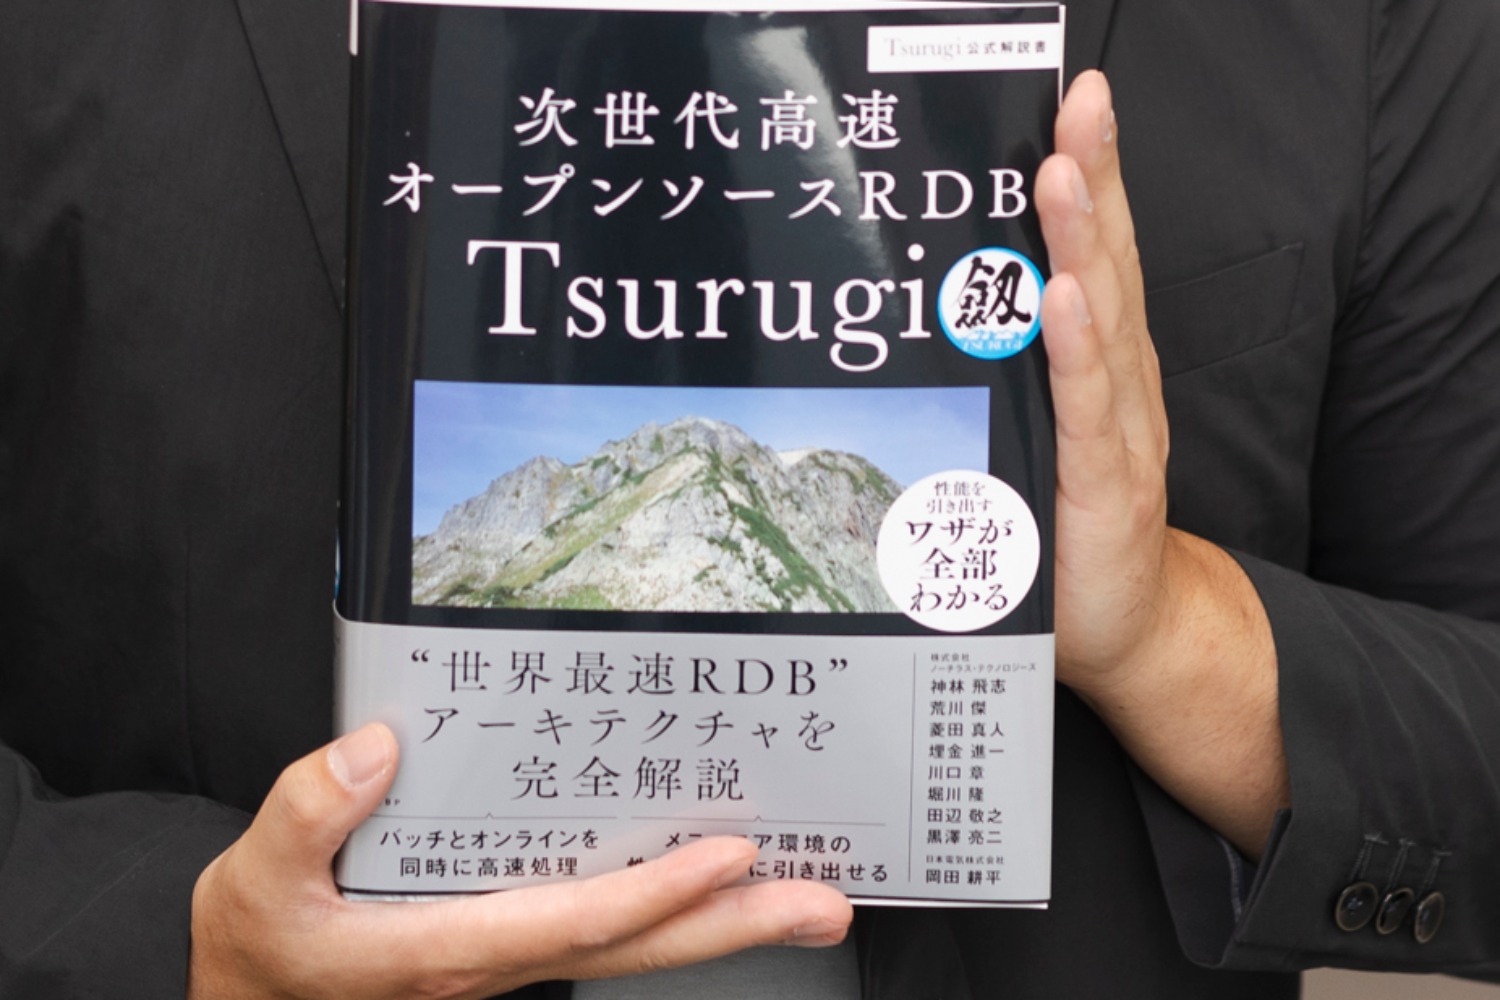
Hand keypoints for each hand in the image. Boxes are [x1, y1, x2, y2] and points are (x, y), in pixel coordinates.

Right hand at [189, 723, 850, 998]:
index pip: (574, 921)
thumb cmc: (260, 953)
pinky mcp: (508, 943)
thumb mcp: (252, 884)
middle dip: (736, 925)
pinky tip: (707, 886)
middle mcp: (497, 960)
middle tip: (827, 904)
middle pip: (637, 947)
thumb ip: (306, 815)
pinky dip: (668, 910)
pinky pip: (605, 929)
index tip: (731, 857)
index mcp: (444, 950)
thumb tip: (378, 751)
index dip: (656, 892)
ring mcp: (510, 957)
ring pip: (632, 944)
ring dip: (721, 921)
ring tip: (801, 895)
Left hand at [1035, 70, 1287, 854]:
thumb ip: (1007, 377)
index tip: (1070, 102)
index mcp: (1095, 364)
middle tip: (1081, 103)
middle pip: (1103, 265)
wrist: (1127, 626)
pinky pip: (1089, 410)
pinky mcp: (1106, 486)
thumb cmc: (1068, 527)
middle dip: (1092, 179)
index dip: (1085, 178)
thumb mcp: (1031, 435)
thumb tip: (937, 311)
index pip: (1089, 256)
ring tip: (1062, 175)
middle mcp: (1115, 383)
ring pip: (1100, 322)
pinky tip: (1066, 301)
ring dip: (1080, 246)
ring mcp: (1116, 432)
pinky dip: (1079, 353)